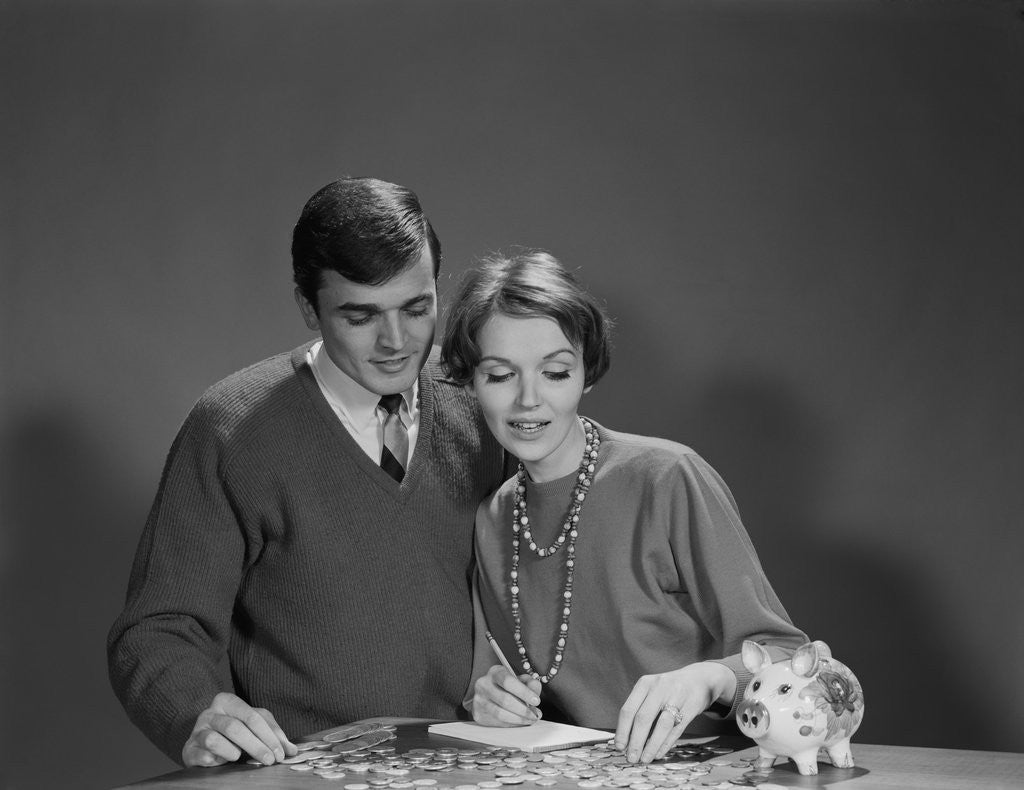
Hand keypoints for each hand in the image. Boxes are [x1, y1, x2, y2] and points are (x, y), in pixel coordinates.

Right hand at [182, 692, 297, 766]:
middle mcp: (210, 713)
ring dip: (233, 751)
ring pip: (215, 739)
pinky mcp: (188, 749)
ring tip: (239, 757)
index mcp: (228, 701)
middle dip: (256, 746)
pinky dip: (216, 760)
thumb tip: (292, 750)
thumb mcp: (253, 727)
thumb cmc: (232, 733)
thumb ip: (272, 735)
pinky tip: (222, 762)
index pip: (253, 716)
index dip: (270, 736)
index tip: (281, 753)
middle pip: (236, 727)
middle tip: (270, 760)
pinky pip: (203, 755)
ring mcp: (197, 731)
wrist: (201, 743)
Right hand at [471, 665, 542, 725]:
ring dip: (519, 719)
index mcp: (495, 672)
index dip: (524, 692)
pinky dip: (511, 724)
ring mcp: (479, 700)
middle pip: (505, 700)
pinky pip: (497, 723)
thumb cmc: (507, 687)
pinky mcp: (478, 715)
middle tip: (535, 715)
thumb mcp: (520, 680)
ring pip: (500, 714)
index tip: (536, 701)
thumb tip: (535, 691)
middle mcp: (483, 684)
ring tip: (529, 720)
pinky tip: (519, 722)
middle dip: (523, 710)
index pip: (508, 681)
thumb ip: (530, 683)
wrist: (489, 695)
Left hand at [614, 662, 735, 763]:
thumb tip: (626, 740)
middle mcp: (659, 688)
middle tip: (631, 758)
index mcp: (645, 684)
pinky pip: (677, 729)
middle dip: (635, 742)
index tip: (619, 747)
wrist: (698, 679)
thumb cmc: (667, 689)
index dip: (622, 731)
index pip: (628, 710)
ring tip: (644, 759)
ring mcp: (676, 697)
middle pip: (643, 718)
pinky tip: (658, 754)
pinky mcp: (691, 707)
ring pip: (662, 725)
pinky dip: (666, 743)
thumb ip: (639, 709)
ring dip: (651, 746)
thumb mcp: (650, 691)